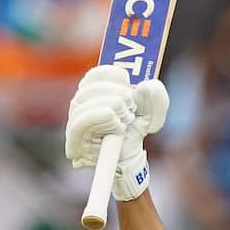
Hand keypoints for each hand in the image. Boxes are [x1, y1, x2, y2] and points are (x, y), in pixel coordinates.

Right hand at [65, 66, 168, 190]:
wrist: (131, 156)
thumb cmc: (135, 128)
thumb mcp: (153, 110)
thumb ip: (156, 94)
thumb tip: (146, 86)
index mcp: (95, 92)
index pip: (94, 75)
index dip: (110, 73)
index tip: (127, 80)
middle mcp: (80, 105)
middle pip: (88, 88)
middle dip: (115, 93)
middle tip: (131, 105)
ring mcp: (75, 122)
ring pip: (80, 104)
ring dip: (109, 107)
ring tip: (126, 118)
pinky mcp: (73, 141)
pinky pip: (77, 124)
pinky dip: (100, 119)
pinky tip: (118, 127)